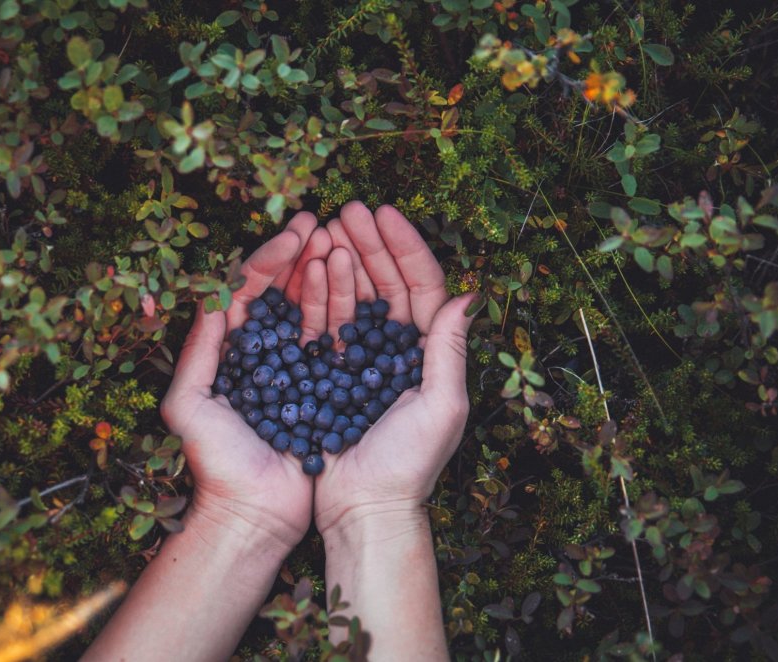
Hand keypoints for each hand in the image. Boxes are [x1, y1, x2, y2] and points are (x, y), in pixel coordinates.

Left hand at [160, 212, 328, 549]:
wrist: (254, 515)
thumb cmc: (217, 464)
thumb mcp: (189, 405)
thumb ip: (198, 351)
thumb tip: (210, 295)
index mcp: (229, 350)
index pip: (247, 288)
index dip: (271, 256)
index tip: (297, 230)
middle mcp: (262, 353)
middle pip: (282, 291)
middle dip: (302, 255)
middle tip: (326, 223)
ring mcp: (295, 369)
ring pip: (311, 309)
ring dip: (326, 274)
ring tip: (345, 242)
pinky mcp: (323, 389)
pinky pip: (335, 343)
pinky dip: (346, 312)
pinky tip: (362, 287)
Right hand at [312, 202, 476, 534]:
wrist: (362, 507)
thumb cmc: (408, 464)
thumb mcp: (441, 406)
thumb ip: (450, 350)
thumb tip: (470, 294)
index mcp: (429, 352)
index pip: (422, 286)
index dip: (406, 246)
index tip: (384, 213)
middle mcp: (397, 349)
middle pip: (386, 283)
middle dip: (368, 243)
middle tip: (346, 209)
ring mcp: (361, 358)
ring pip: (354, 297)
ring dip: (341, 261)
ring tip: (323, 229)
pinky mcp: (329, 372)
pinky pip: (325, 323)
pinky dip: (318, 294)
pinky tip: (308, 268)